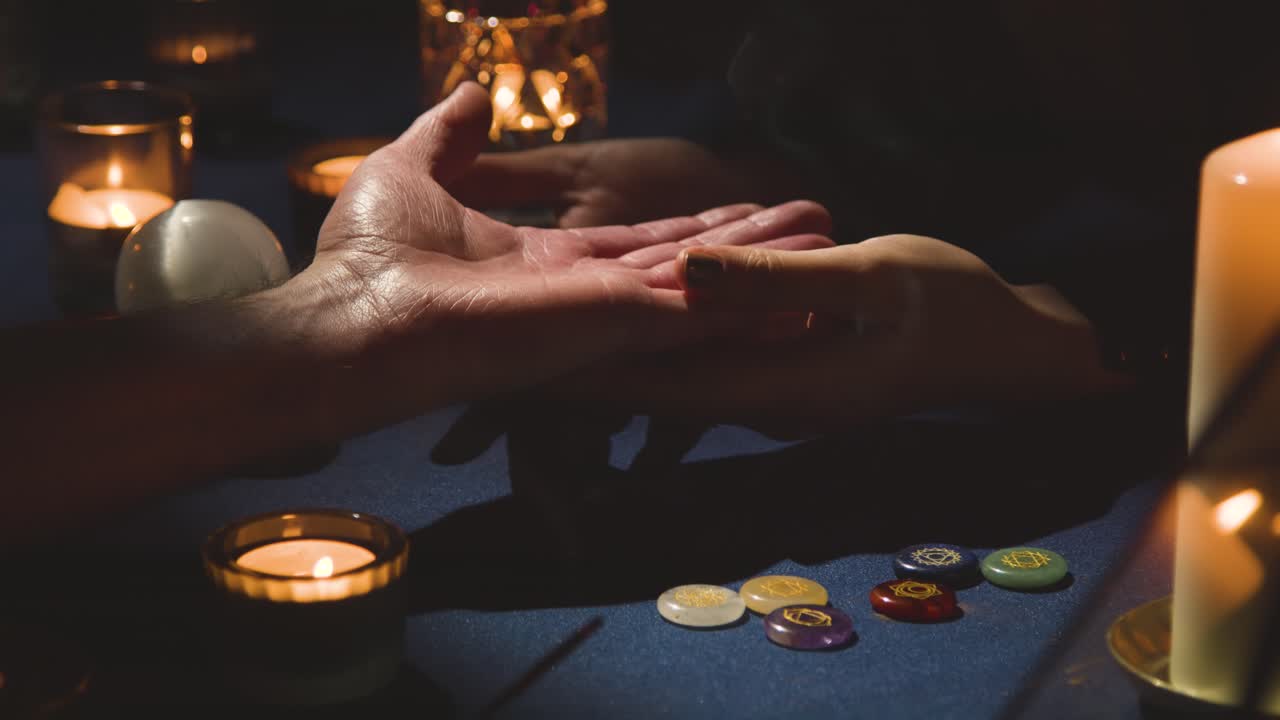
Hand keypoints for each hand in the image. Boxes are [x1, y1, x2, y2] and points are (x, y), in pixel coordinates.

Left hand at [299, 83, 833, 416]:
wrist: (355, 316)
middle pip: (683, 261)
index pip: (634, 241)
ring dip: (766, 263)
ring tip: (827, 242)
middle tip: (811, 222)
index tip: (738, 203)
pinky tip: (804, 286)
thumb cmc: (370, 259)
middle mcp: (584, 293)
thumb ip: (453, 135)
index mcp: (542, 263)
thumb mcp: (413, 170)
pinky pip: (698, 307)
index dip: (688, 223)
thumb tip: (476, 91)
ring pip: (703, 282)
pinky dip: (752, 294)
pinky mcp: (612, 323)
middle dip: (746, 243)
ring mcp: (603, 312)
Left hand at [561, 235, 1126, 435]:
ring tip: (549, 347)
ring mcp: (775, 395)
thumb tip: (684, 271)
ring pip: (678, 386)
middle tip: (511, 360)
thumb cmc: (954, 306)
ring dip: (621, 368)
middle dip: (589, 383)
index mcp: (783, 390)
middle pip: (658, 398)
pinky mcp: (784, 376)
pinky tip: (631, 326)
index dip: (594, 383)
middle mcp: (767, 405)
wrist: (1007, 346)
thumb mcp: (871, 276)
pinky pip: (709, 368)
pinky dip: (669, 349)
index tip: (526, 372)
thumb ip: (776, 278)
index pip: (666, 394)